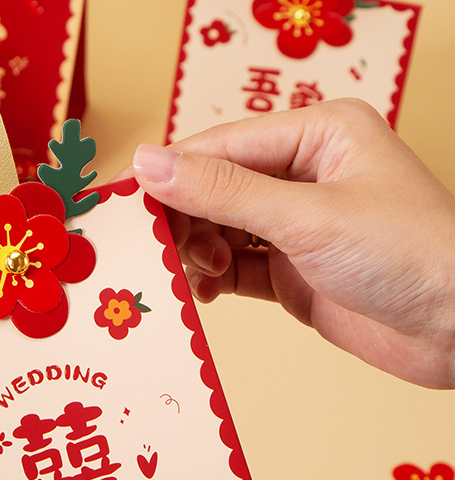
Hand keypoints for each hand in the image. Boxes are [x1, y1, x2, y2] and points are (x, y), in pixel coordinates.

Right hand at [129, 98, 454, 388]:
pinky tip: (209, 291)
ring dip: (199, 251)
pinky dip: (214, 279)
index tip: (125, 201)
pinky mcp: (292, 270)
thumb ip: (223, 191)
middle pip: (215, 188)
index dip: (170, 173)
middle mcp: (304, 174)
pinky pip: (234, 267)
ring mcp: (297, 225)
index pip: (221, 147)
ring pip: (220, 229)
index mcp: (317, 134)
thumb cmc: (408, 255)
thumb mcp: (307, 216)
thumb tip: (149, 163)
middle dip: (187, 219)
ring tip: (203, 273)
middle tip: (171, 251)